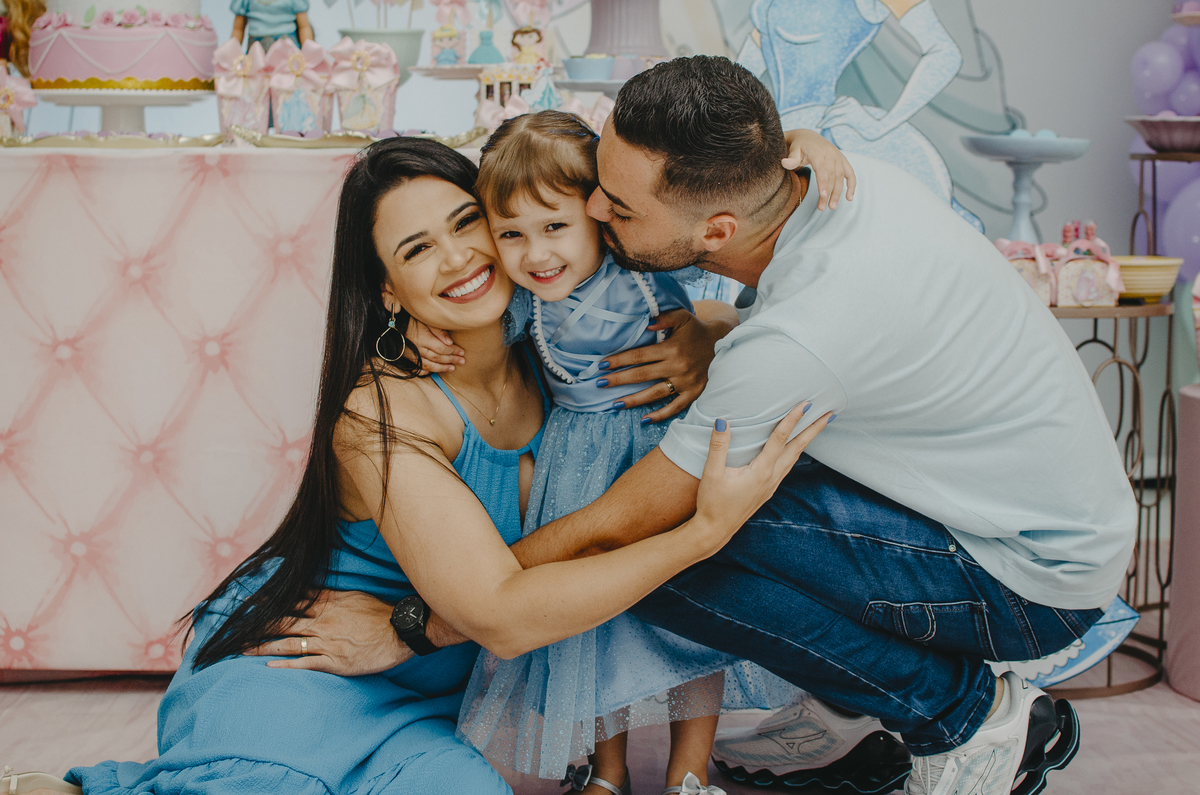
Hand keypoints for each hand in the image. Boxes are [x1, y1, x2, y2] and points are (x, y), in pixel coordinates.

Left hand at [244, 590, 411, 674]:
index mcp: (327, 604)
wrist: (399, 631)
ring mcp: (326, 642)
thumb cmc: (379, 613)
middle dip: (257, 626)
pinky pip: (304, 663)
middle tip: (236, 628)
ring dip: (263, 647)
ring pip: (287, 644)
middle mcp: (321, 622)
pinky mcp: (333, 661)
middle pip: (282, 622)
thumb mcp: (353, 595)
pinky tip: (269, 669)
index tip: (249, 603)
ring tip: (243, 650)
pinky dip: (286, 666)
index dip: (268, 602)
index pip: (290, 601)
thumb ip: (328, 594)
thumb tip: (308, 589)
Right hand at [405, 318, 464, 374]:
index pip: (442, 348)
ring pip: (429, 366)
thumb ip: (438, 330)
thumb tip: (449, 342)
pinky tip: (434, 372)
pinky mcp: (406, 359)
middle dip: (451, 360)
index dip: (453, 351)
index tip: (462, 352)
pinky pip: (417, 369)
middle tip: (462, 361)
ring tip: (452, 368)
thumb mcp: (425, 320)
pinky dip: (426, 371)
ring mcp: (411, 356)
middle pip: (437, 358)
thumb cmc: (411, 320)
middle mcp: (417, 349)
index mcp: (423, 338)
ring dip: (442, 368)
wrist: (392, 324)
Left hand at [598, 309, 722, 423]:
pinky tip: (644, 420)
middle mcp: (678, 367)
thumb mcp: (683, 317)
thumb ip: (665, 318)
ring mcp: (686, 382)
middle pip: (642, 375)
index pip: (640, 355)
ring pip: (654, 394)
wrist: (724, 344)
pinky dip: (660, 415)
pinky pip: (675, 407)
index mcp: (672, 348)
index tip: (603, 365)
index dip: (620, 360)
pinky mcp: (694, 393)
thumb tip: (647, 325)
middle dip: (619, 380)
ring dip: (633, 400)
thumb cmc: (697, 330)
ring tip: (614, 405)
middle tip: (600, 384)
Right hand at [691, 404, 830, 551]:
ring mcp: (771, 485)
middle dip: (813, 430)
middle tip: (830, 413)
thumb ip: (718, 447)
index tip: (806, 404)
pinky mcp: (767, 490)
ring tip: (818, 426)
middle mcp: (771, 478)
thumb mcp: (712, 474)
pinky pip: (787, 466)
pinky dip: (796, 452)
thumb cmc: (712, 503)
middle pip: (797, 448)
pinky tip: (795, 448)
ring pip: (794, 457)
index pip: (780, 440)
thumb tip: (722, 421)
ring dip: (807, 440)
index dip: (793, 420)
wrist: (715, 530)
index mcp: (760, 472)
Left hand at [782, 129, 856, 209]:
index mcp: (819, 153)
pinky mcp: (843, 161)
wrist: (809, 137)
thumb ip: (791, 158)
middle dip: (828, 193)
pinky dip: (852, 185)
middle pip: (832, 176)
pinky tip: (849, 198)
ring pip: (841, 177)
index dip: (823, 183)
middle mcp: (831, 155)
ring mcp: (838, 158)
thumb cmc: (799, 146)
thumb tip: (784, 163)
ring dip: (838, 193)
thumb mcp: (793, 150)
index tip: (823, 196)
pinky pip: (850, 173)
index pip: (822, 170)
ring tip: (832, 207)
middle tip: (822, 208)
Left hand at [817, 96, 890, 141]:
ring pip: (832, 113)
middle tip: (819, 124)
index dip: (828, 112)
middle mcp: (850, 101)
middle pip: (832, 108)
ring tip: (819, 126)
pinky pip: (835, 119)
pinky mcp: (850, 116)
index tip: (823, 118)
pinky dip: (827, 123)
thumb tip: (833, 115)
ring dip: (824, 120)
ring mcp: (850, 108)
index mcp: (850, 99)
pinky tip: (822, 126)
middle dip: (825, 116)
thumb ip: (844, 112)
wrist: (876, 128)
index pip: (836, 104)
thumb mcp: (854, 114)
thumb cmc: (865, 123)